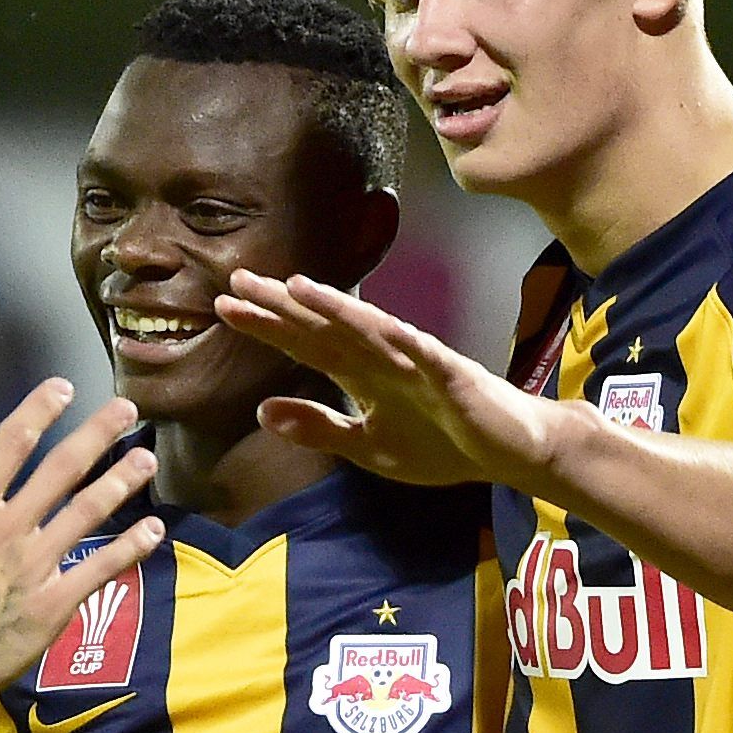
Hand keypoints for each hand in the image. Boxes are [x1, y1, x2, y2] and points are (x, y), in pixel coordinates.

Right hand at [0, 380, 158, 714]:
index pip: (8, 446)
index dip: (37, 412)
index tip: (61, 388)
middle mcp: (4, 532)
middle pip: (60, 470)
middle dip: (97, 434)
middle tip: (126, 408)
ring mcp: (31, 570)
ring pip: (86, 513)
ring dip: (120, 482)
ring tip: (146, 458)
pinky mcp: (49, 609)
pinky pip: (99, 570)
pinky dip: (129, 547)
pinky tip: (153, 530)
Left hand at [214, 271, 561, 487]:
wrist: (508, 453)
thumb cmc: (442, 444)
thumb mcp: (367, 446)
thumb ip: (319, 427)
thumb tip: (261, 410)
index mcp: (360, 373)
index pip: (304, 343)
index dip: (266, 325)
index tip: (223, 307)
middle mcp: (382, 357)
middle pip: (325, 327)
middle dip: (282, 304)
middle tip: (237, 278)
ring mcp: (417, 361)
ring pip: (367, 329)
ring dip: (332, 308)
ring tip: (294, 287)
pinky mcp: (451, 374)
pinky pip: (421, 352)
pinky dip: (396, 337)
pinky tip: (370, 322)